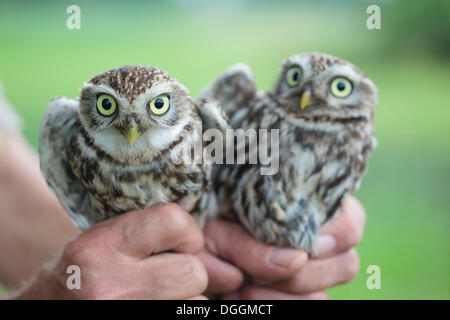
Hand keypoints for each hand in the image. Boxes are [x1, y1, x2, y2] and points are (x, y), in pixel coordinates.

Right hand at [8, 203, 207, 299]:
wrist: (51, 308)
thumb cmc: (88, 270)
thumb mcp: (115, 242)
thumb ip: (169, 243)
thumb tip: (235, 274)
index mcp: (98, 248)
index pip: (173, 221)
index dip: (186, 233)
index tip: (176, 242)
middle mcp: (105, 285)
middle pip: (192, 273)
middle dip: (188, 272)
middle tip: (163, 275)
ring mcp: (120, 312)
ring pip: (196, 304)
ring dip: (185, 299)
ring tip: (154, 294)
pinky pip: (189, 315)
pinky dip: (181, 309)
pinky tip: (157, 303)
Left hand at [199, 196, 365, 298]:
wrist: (188, 254)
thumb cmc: (205, 231)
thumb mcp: (219, 232)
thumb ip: (250, 244)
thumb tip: (296, 260)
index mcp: (305, 209)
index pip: (350, 221)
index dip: (336, 235)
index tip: (302, 246)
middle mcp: (316, 243)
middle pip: (346, 263)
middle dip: (303, 275)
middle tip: (256, 274)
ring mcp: (309, 273)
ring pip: (324, 295)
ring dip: (283, 296)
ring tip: (242, 288)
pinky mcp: (297, 296)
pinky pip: (308, 307)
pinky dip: (276, 304)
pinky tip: (244, 296)